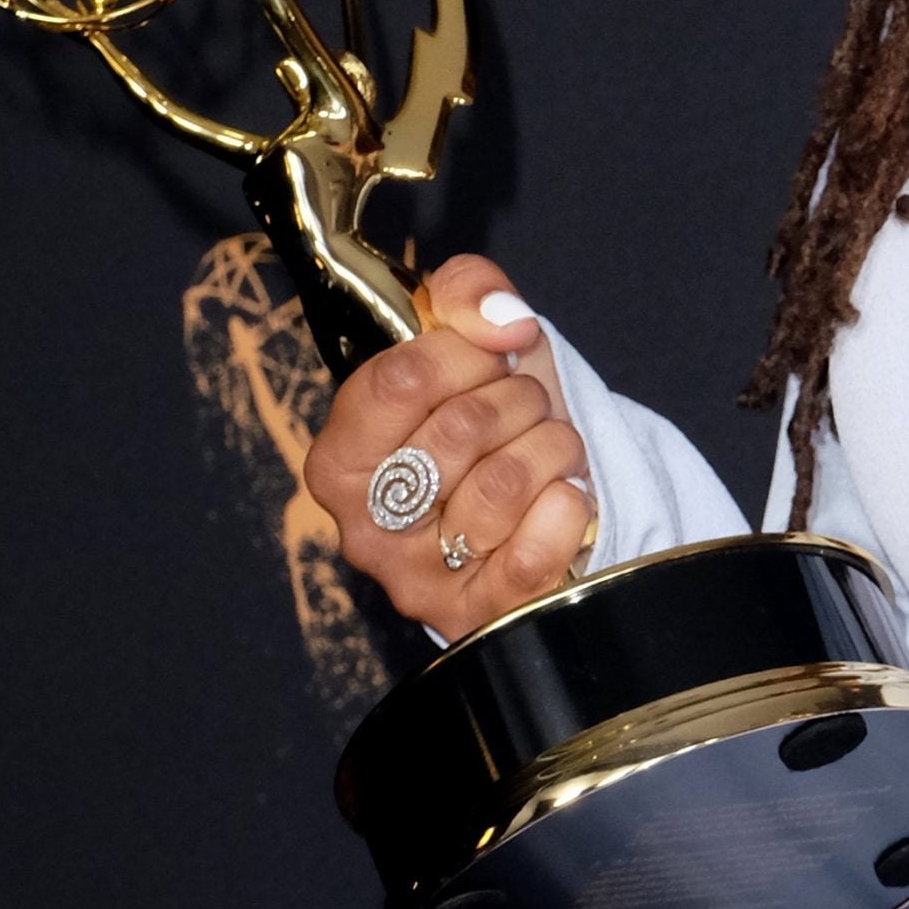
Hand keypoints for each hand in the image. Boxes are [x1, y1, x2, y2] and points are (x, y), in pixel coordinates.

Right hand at [304, 254, 593, 630]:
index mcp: (340, 456)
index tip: (488, 356)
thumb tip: (500, 319)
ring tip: (544, 452)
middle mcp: (364, 527)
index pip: (402, 377)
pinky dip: (568, 504)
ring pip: (506, 482)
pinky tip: (557, 501)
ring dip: (551, 447)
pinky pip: (538, 545)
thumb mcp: (475, 341)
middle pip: (462, 426)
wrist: (546, 494)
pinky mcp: (479, 615)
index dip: (466, 352)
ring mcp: (418, 580)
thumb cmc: (498, 421)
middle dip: (519, 400)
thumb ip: (465, 293)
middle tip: (523, 410)